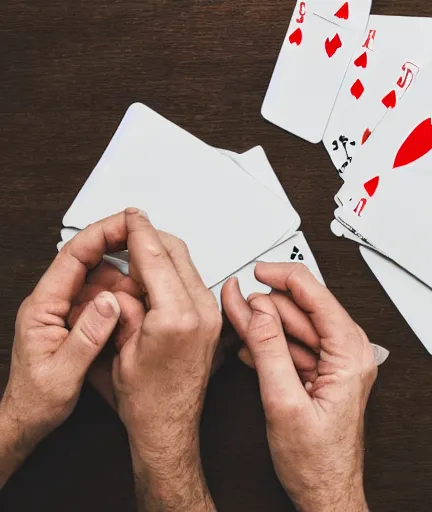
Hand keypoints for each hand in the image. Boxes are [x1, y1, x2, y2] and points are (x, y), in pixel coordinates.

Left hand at [0, 212, 130, 485]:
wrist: (26, 420)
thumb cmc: (37, 400)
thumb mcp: (64, 373)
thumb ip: (88, 336)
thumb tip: (111, 302)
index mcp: (41, 308)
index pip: (72, 257)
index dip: (102, 234)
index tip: (128, 222)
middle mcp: (50, 303)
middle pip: (87, 260)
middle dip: (119, 248)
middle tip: (150, 245)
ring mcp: (62, 310)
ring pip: (97, 279)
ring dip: (123, 278)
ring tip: (149, 286)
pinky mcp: (73, 320)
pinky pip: (100, 298)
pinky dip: (121, 295)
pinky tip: (137, 304)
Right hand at [111, 209, 219, 509]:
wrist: (170, 427)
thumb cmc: (147, 401)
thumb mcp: (120, 350)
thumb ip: (123, 309)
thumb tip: (122, 280)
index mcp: (177, 318)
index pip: (156, 258)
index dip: (139, 232)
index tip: (131, 215)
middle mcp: (203, 314)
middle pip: (178, 255)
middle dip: (152, 238)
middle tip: (130, 229)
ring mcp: (214, 318)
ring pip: (189, 267)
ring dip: (163, 256)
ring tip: (137, 256)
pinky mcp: (217, 324)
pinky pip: (197, 285)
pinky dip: (175, 275)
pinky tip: (156, 281)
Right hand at [222, 263, 375, 511]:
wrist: (325, 492)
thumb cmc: (316, 461)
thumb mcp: (283, 403)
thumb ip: (270, 351)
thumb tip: (258, 310)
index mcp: (351, 355)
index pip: (318, 297)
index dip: (284, 277)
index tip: (258, 269)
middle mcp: (350, 355)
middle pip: (305, 309)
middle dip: (267, 303)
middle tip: (233, 299)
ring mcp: (338, 366)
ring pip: (297, 327)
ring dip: (265, 323)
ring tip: (233, 317)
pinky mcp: (324, 377)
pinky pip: (296, 348)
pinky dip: (271, 343)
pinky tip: (248, 343)